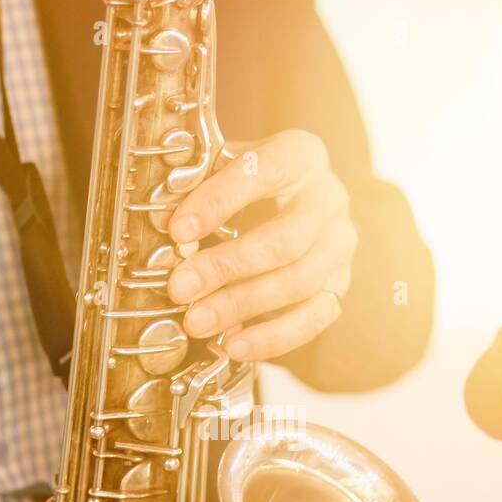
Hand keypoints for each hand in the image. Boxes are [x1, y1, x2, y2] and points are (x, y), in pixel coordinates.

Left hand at [167, 129, 356, 361]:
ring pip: (298, 283)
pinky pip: (313, 318)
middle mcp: (328, 201)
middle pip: (285, 240)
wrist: (299, 202)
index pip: (263, 172)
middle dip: (227, 267)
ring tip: (198, 321)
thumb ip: (199, 183)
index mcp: (300, 157)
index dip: (218, 201)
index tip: (178, 228)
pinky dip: (273, 337)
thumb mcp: (227, 166)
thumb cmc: (255, 183)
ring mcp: (338, 247)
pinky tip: (236, 344)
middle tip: (181, 288)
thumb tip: (162, 217)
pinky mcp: (338, 286)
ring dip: (242, 307)